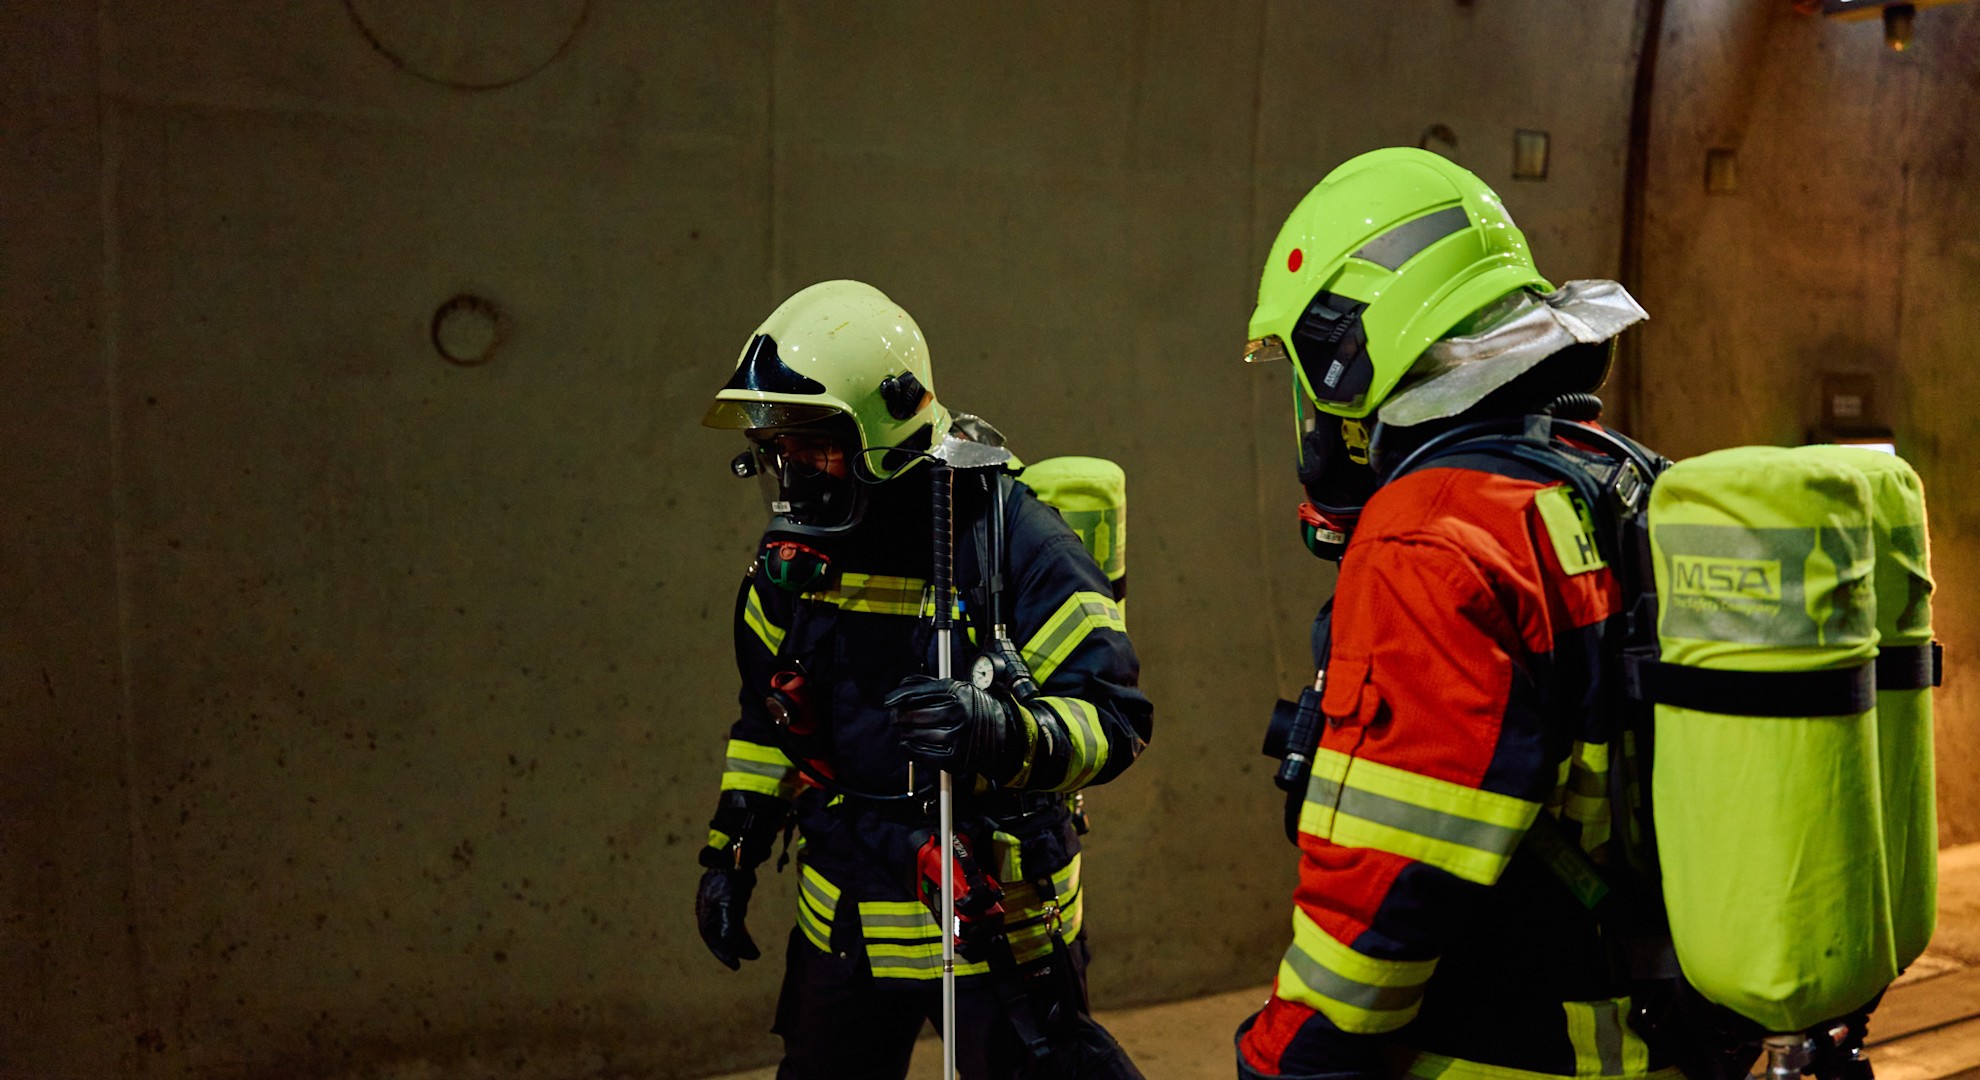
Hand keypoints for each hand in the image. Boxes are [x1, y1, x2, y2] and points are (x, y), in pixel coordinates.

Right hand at [695, 867, 759, 970]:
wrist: (734, 854)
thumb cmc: (729, 878)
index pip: (713, 939)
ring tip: (754, 953)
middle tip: (747, 960)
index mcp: (705, 913)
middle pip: (720, 937)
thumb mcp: (730, 903)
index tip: (735, 965)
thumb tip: (729, 946)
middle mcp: (710, 911)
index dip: (723, 953)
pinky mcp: (729, 900)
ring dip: (740, 942)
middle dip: (733, 950)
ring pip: (728, 930)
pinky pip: (734, 921)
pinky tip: (749, 939)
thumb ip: (729, 925)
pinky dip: (741, 931)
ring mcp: (719, 905)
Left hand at [884, 674, 1022, 781]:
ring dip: (906, 734)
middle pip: (914, 714)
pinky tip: (907, 745)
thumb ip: (931, 686)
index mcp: (959, 692)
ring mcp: (959, 736)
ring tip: (906, 731)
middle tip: (895, 718)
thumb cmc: (975, 709)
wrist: (1003, 733)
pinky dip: (910, 751)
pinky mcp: (957, 757)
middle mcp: (959, 713)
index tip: (889, 701)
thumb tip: (903, 686)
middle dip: (899, 716)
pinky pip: (924, 755)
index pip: (919, 692)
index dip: (898, 696)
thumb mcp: (959, 689)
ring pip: (917, 735)